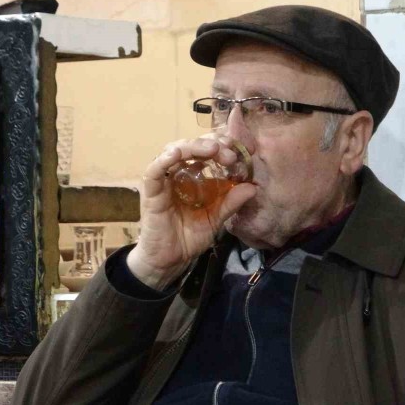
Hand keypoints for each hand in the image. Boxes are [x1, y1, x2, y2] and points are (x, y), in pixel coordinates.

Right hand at [127, 135, 256, 289]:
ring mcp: (164, 181)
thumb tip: (252, 188)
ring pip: (173, 151)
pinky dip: (164, 160)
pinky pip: (154, 171)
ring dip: (192, 146)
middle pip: (192, 146)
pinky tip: (176, 154)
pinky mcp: (151, 192)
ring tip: (211, 149)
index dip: (222, 146)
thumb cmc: (189, 236)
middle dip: (211, 144)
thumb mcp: (216, 218)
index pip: (206, 151)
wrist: (171, 260)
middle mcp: (178, 174)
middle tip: (229, 153)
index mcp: (194, 177)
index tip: (240, 151)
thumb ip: (231, 202)